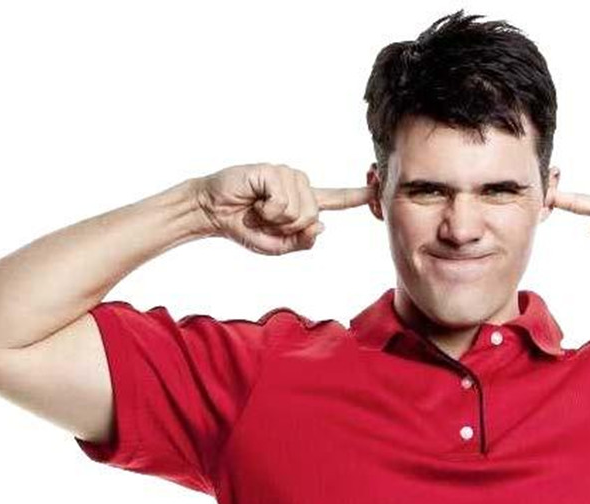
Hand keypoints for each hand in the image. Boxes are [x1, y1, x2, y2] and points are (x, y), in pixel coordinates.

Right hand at [193, 163, 371, 255]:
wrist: (212, 213)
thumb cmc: (243, 227)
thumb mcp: (276, 246)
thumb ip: (301, 241)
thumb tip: (322, 226)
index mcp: (303, 201)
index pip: (336, 198)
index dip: (357, 195)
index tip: (377, 188)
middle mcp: (300, 185)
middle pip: (314, 217)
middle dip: (287, 228)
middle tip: (265, 219)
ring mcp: (287, 175)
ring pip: (300, 211)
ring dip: (274, 219)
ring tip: (258, 209)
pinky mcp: (274, 171)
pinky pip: (283, 203)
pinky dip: (266, 210)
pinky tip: (254, 200)